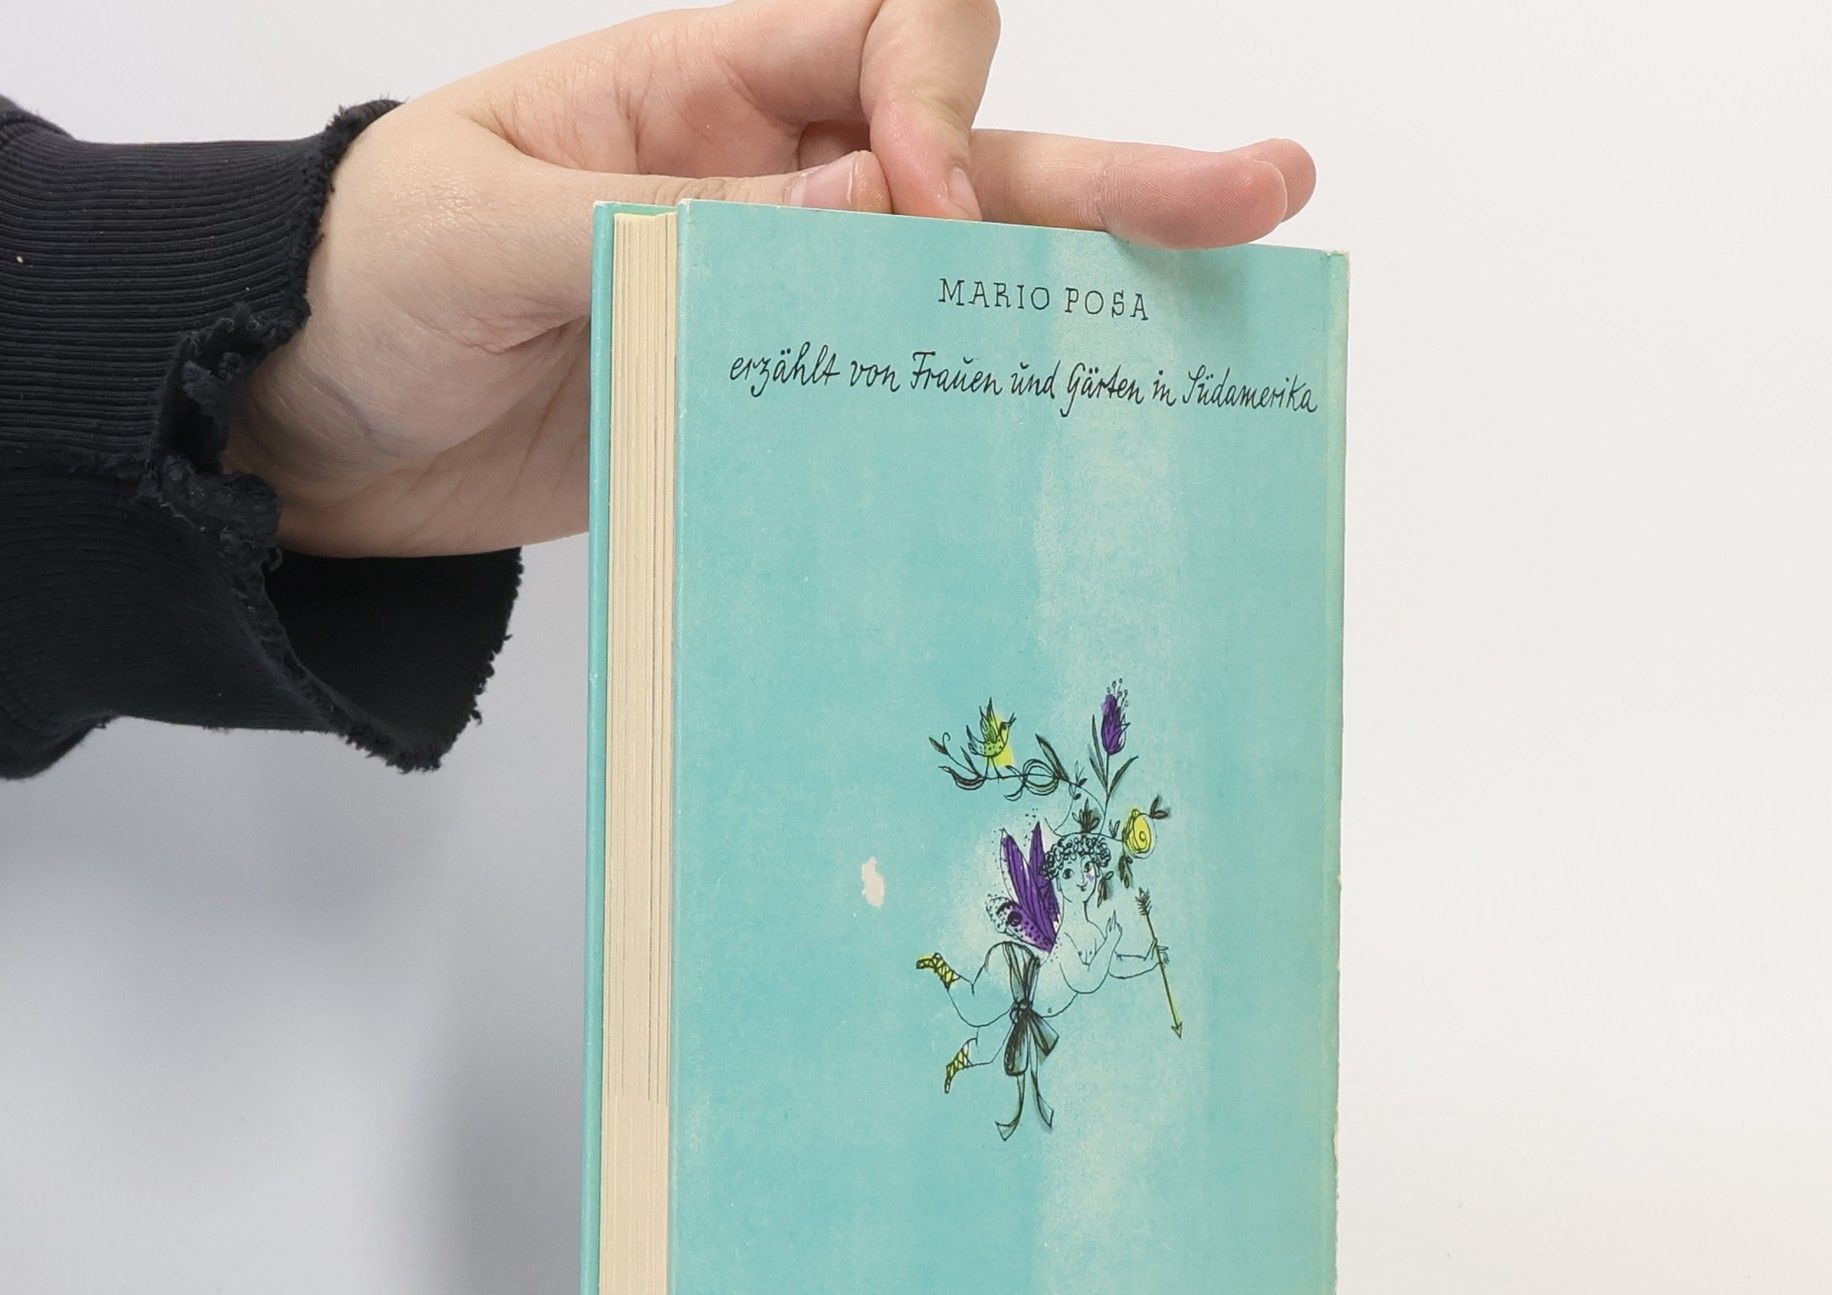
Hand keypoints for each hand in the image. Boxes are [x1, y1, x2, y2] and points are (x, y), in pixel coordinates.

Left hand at [226, 0, 1314, 558]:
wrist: (308, 432)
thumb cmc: (362, 285)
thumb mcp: (483, 227)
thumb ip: (658, 221)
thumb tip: (855, 223)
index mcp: (704, 85)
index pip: (889, 33)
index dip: (934, 106)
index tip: (907, 214)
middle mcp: (770, 183)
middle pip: (975, 158)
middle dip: (1116, 174)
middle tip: (1262, 192)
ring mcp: (781, 311)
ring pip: (961, 292)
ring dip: (1086, 305)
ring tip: (1221, 321)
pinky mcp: (766, 416)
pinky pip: (892, 410)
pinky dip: (971, 425)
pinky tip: (1059, 453)